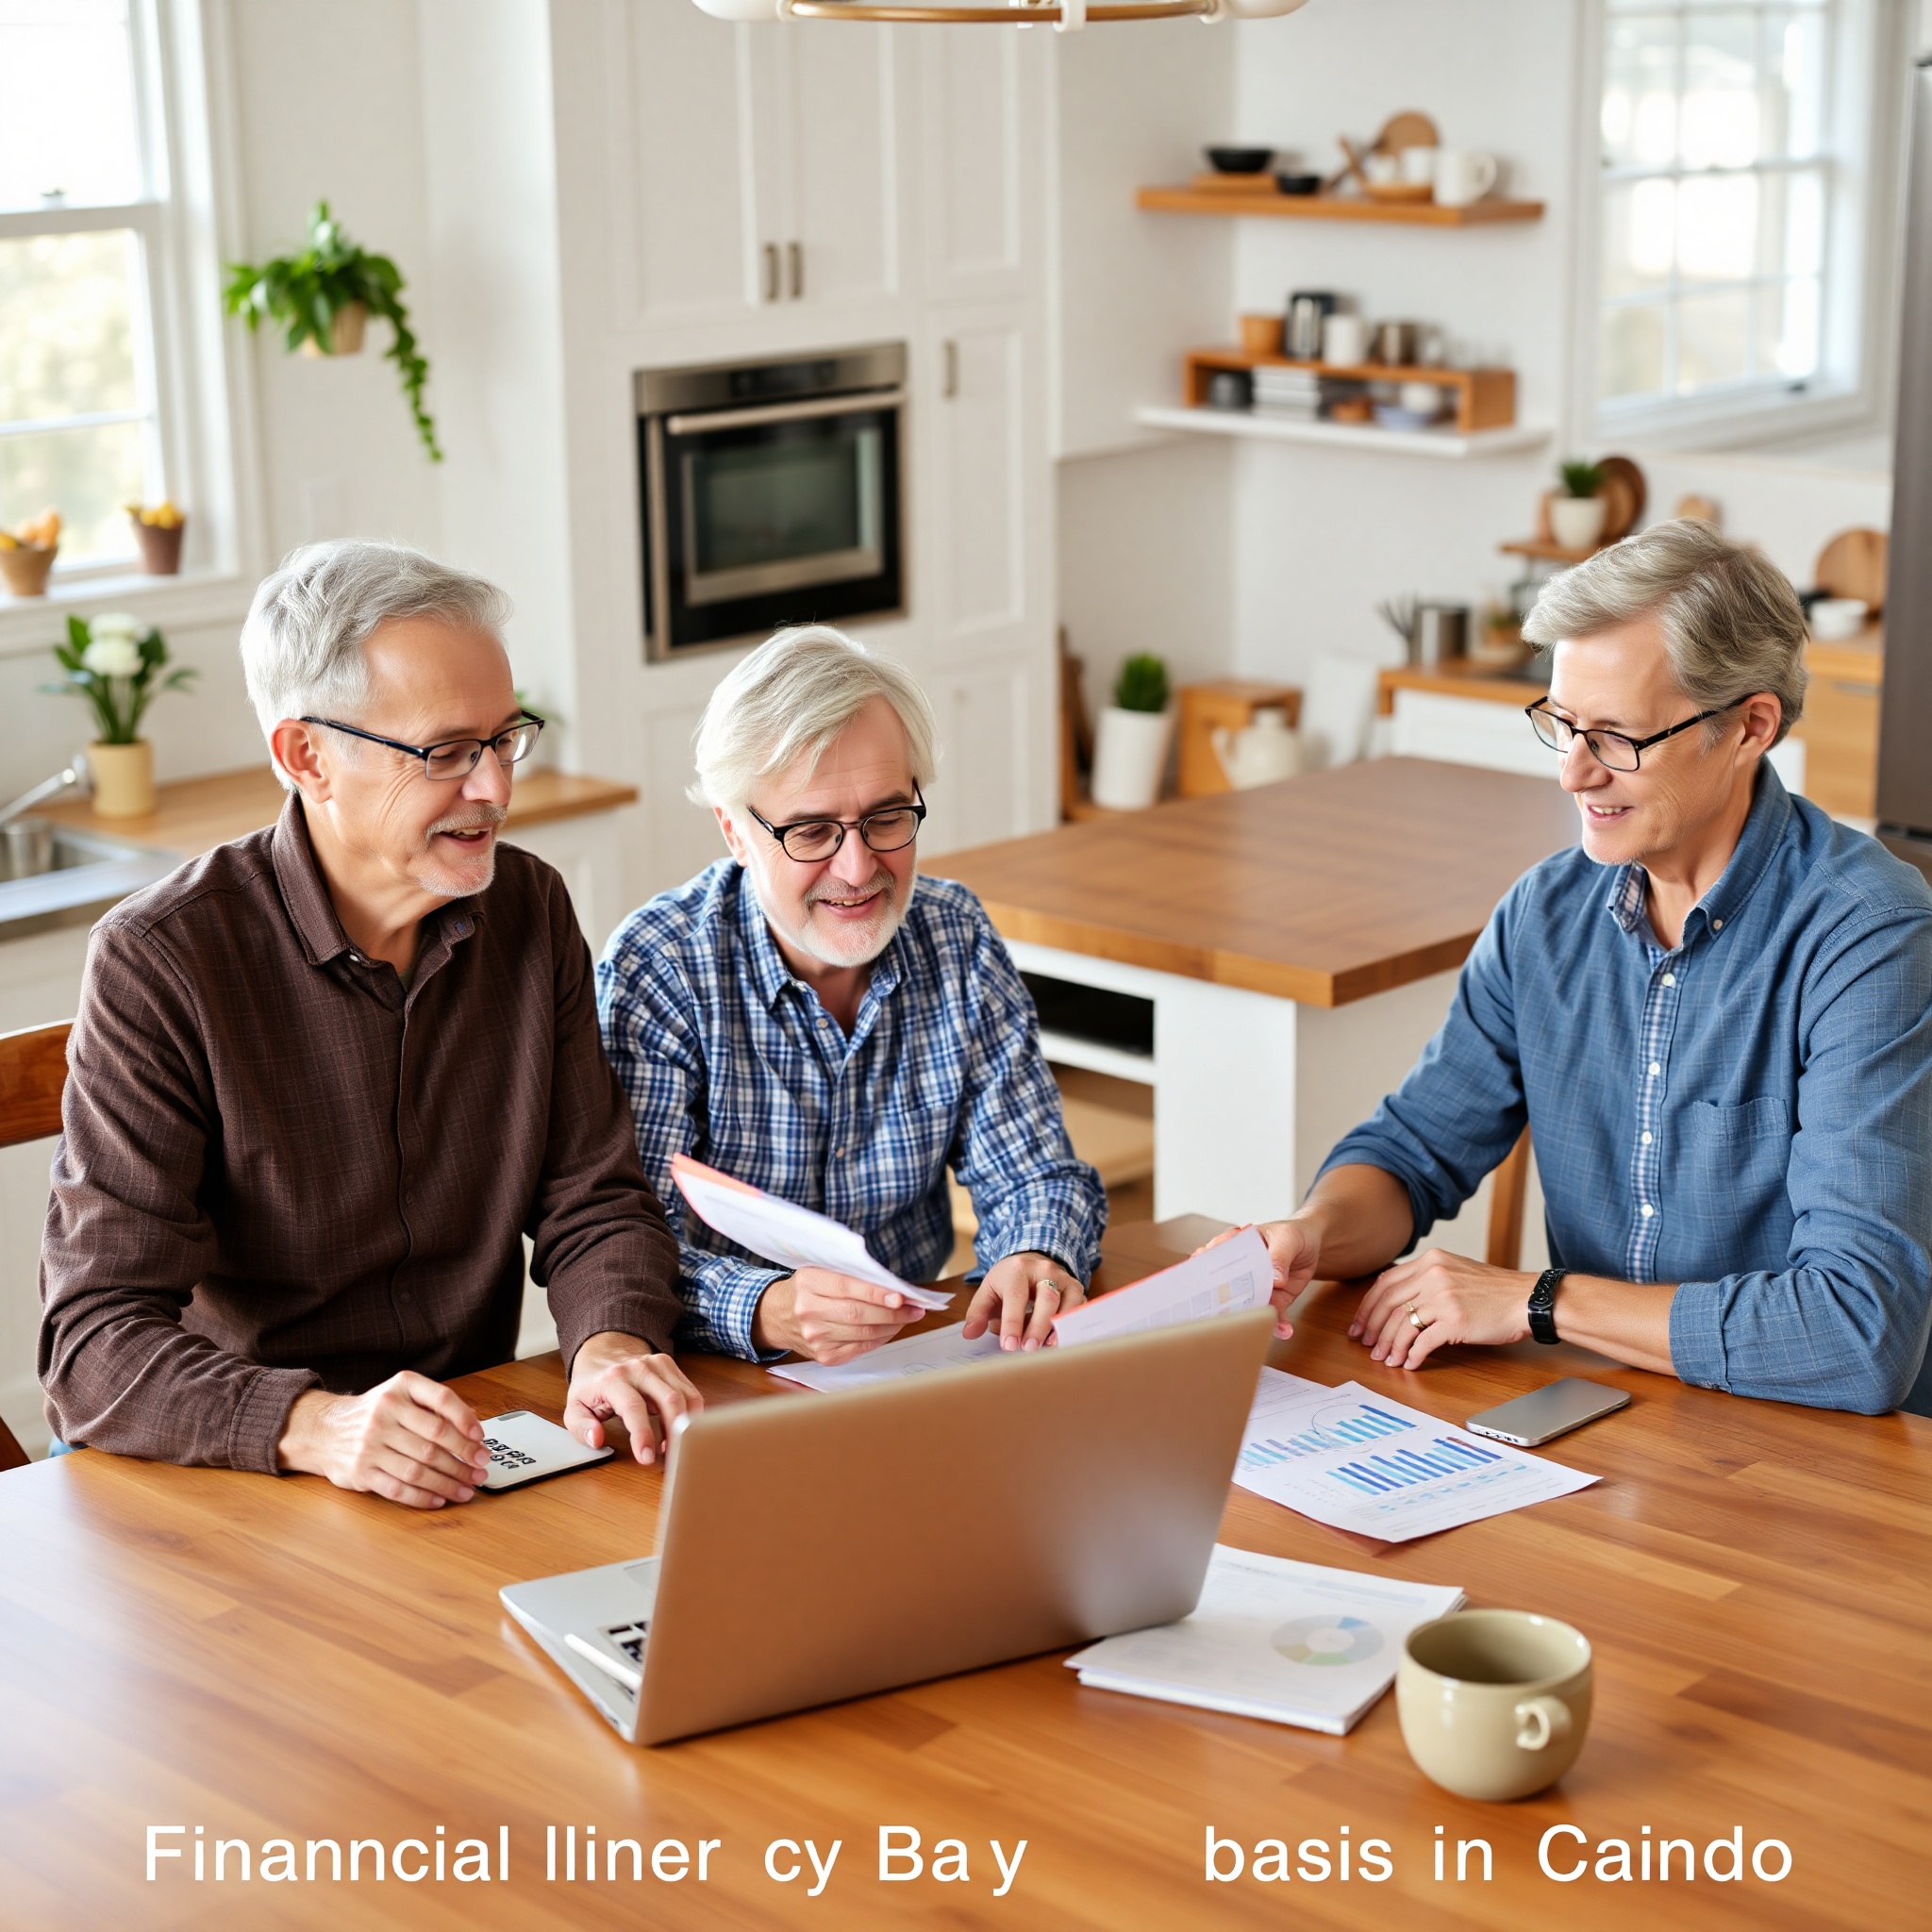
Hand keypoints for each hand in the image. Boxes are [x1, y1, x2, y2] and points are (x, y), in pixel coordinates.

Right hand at [276, 1371, 489, 1508]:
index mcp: (401, 1388)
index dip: (466, 1420)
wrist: (324, 1430)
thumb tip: (475, 1422)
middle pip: (434, 1440)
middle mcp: (384, 1413)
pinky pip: (398, 1488)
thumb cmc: (374, 1413)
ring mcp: (370, 1444)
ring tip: (467, 1489)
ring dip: (448, 1482)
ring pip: (419, 1468)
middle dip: (464, 1457)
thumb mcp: (401, 1395)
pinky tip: (439, 1500)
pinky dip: (423, 1497)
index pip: (442, 1400)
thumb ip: (435, 1405)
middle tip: (481, 1469)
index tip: (481, 1439)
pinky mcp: (361, 1471)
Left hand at [565, 1331, 702, 1465]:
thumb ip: (581, 1427)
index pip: (633, 1407)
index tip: (647, 1458)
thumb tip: (597, 1440)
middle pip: (669, 1400)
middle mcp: (639, 1368)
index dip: (643, 1434)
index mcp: (613, 1379)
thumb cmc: (592, 1385)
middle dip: (674, 1433)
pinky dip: (691, 1415)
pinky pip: (690, 1393)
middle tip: (670, 1458)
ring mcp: (658, 1364)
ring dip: (684, 1427)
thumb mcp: (575, 1407)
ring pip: (685, 1397)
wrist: (604, 1354)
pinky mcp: (670, 1366)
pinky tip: (680, 1430)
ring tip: (673, 1446)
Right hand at [752, 1269, 924, 1364]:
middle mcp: (808, 1311)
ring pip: (862, 1333)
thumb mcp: (819, 1270)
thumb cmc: (807, 1289)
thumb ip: (851, 1274)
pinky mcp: (823, 1356)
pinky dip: (880, 1339)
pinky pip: (860, 1348)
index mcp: (808, 1283)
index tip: (901, 1296)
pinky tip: (890, 1329)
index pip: (846, 1287)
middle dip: (892, 1313)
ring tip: (908, 1317)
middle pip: (857, 1314)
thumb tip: (891, 1285)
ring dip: (891, 1326)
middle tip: (915, 1308)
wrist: (776, 1316)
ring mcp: (814, 1337)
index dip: (876, 1293)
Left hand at [962, 1251, 1085, 1351]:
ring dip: (1058, 1329)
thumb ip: (978, 1313)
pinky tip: (1061, 1341)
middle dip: (1038, 1327)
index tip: (1009, 1346)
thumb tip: (970, 1334)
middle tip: (1028, 1349)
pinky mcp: (1076, 1289)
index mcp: (1017, 1270)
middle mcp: (1044, 1271)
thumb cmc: (1008, 1281)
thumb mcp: (988, 1291)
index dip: (1013, 1323)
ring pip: (1068, 1303)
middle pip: (1047, 1298)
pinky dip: (1071, 1326)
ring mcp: (1064, 1279)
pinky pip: (1079, 1309)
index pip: (1016, 1297)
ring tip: (1047, 1347)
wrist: (1031, 1259)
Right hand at [1198, 1219, 1312, 1338]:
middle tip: (1229, 1319)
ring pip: (1250, 1305)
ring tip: (1265, 1328)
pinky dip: (1279, 1324)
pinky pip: (1272, 1313)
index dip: (1204, 1272)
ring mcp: (1255, 1287)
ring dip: (1255, 1319)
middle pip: (1227, 1288)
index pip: (1213, 1259)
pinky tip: (1284, 1331)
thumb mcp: (1287, 1239)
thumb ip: (1279, 1257)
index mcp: (1235, 1246)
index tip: (1202, 1286)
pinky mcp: (1272, 1300)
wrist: (1311, 1245)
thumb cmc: (1291, 1234)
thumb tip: (1275, 1279)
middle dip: (1227, 1305)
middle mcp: (1240, 1269)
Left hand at [1350, 1249, 1536, 1369]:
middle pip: (1387, 1305)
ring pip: (1401, 1325)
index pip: (1385, 1283)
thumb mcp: (1455, 1271)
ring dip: (1390, 1346)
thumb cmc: (1494, 1290)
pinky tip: (1410, 1364)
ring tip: (1386, 1359)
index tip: (1360, 1323)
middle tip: (1366, 1345)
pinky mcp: (1455, 1321)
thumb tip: (1396, 1302)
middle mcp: (1433, 1275)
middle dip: (1372, 1328)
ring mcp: (1443, 1298)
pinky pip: (1423, 1342)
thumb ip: (1427, 1278)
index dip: (1367, 1306)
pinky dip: (1413, 1355)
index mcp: (1430, 1261)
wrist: (1526, 1299)